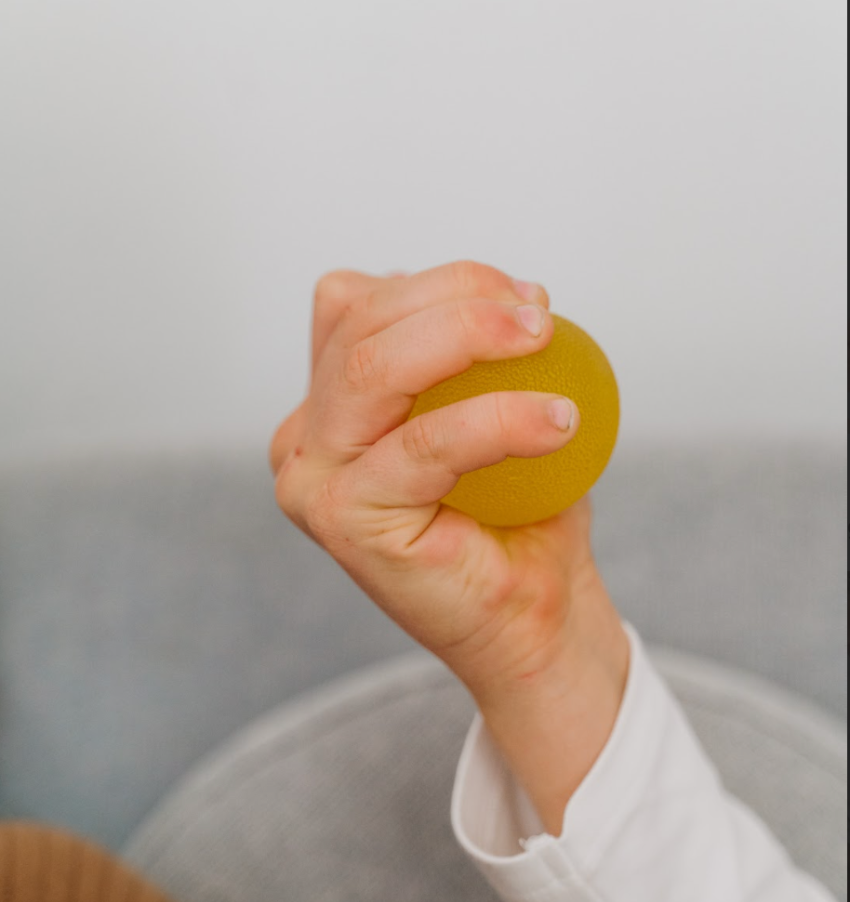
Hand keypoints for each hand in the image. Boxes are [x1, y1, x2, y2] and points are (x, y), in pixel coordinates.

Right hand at [270, 261, 629, 831]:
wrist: (532, 618)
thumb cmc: (519, 518)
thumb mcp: (495, 411)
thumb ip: (475, 357)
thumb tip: (512, 295)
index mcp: (327, 411)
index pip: (353, 306)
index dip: (440, 283)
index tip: (525, 298)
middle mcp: (304, 443)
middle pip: (356, 325)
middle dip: (455, 296)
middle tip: (539, 315)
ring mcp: (312, 483)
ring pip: (373, 370)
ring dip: (468, 336)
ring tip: (546, 340)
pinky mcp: (343, 521)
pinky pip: (424, 444)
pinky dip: (498, 419)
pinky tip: (557, 423)